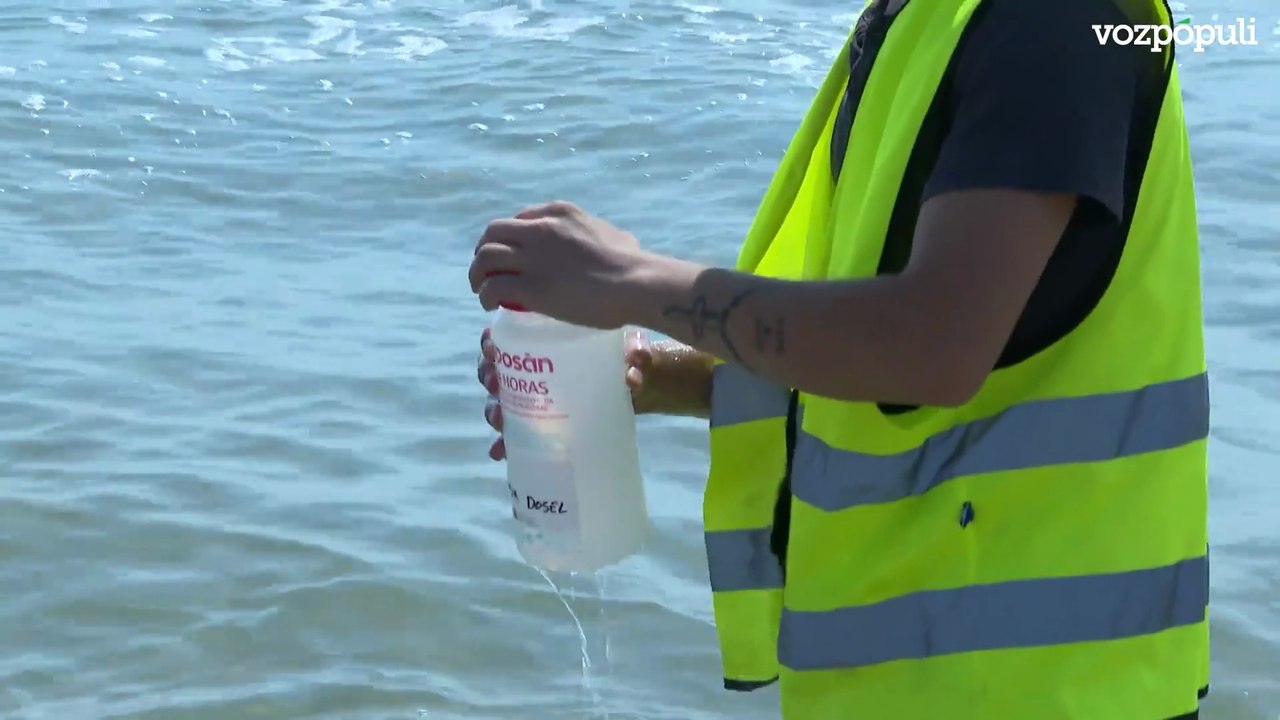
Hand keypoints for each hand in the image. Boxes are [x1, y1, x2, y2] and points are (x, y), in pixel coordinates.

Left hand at [468, 201, 646, 328]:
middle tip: (486, 270)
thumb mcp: (613, 234)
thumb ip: (600, 234)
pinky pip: (493, 286)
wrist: (634, 284)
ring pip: (485, 257)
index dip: (508, 237)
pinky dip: (485, 295)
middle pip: (493, 233)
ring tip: (479, 288)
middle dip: (483, 251)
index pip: (519, 219)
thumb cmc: (633, 263)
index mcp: (558, 213)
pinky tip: (488, 304)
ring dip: (477, 273)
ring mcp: (532, 257)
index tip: (510, 253)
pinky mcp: (530, 286)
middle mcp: (540, 229)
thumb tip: (613, 242)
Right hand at [478, 325, 652, 460]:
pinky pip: (518, 431)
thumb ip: (637, 354)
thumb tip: (634, 367)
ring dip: (494, 409)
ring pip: (502, 399)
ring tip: (499, 420)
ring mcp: (538, 395)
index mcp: (548, 339)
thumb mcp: (635, 349)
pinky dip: (506, 442)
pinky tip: (499, 451)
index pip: (509, 335)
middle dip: (488, 377)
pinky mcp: (545, 421)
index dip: (492, 342)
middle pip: (497, 368)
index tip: (492, 349)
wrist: (643, 387)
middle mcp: (535, 365)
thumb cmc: (631, 356)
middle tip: (495, 386)